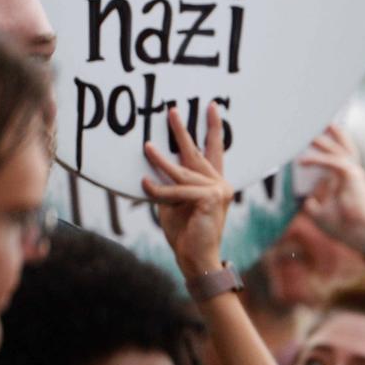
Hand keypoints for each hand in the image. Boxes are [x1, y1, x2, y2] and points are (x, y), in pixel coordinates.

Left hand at [143, 105, 232, 278]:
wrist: (196, 257)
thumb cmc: (185, 232)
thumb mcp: (174, 201)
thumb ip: (172, 183)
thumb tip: (155, 162)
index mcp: (214, 182)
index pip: (214, 151)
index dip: (213, 128)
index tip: (210, 107)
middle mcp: (219, 183)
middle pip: (198, 152)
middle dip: (183, 130)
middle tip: (172, 110)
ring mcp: (218, 190)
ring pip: (180, 172)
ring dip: (160, 160)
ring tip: (146, 147)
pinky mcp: (209, 199)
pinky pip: (176, 190)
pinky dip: (158, 190)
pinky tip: (145, 184)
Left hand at [298, 124, 364, 247]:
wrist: (363, 235)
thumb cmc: (345, 227)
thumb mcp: (322, 216)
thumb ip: (313, 207)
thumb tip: (306, 201)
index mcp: (347, 181)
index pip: (337, 160)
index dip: (327, 150)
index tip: (314, 141)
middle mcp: (352, 174)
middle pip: (342, 148)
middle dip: (331, 135)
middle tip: (316, 126)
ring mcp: (354, 173)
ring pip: (338, 150)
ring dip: (324, 140)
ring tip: (310, 133)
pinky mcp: (352, 175)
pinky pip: (332, 161)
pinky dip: (317, 160)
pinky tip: (302, 162)